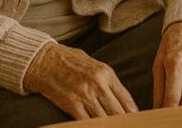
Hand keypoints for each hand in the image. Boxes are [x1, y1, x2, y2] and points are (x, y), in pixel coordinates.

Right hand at [23, 41, 137, 118]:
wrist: (44, 60)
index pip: (127, 100)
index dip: (134, 114)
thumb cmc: (70, 62)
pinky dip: (94, 127)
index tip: (137, 121)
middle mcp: (98, 84)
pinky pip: (87, 122)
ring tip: (116, 127)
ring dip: (111, 126)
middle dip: (125, 123)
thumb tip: (121, 100)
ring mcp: (85, 95)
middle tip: (129, 126)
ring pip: (105, 120)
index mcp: (106, 73)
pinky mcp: (72, 104)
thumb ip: (108, 82)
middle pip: (119, 112)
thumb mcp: (95, 66)